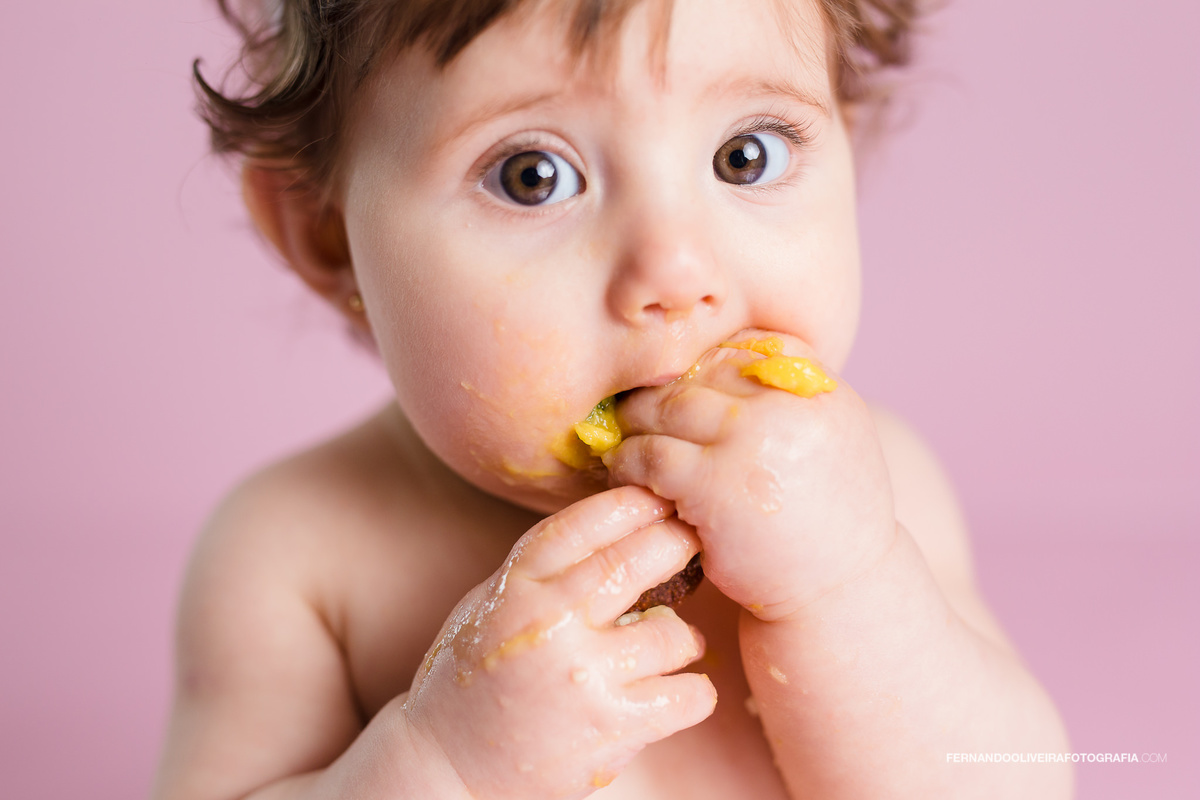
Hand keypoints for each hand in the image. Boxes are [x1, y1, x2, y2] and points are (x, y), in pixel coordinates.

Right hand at [402, 486, 714, 798]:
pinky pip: (689, 694)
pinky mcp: (610, 727)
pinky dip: (692, 691)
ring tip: (671, 644)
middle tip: (691, 546)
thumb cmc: (472, 679)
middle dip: (677, 544)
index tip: (660, 499)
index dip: (633, 502)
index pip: (587, 522)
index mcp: (517, 586)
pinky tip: (673, 690)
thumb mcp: (490, 604)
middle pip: (639, 559)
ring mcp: (584, 676)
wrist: (446, 767)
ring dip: (683, 637)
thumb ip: (544, 570)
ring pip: (675, 634)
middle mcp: (551, 623)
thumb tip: (618, 524)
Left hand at [605, 329, 895, 620]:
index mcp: (822, 392)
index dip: (709, 367)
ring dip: (637, 423)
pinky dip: (628, 460)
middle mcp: (789, 408)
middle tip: (638, 410)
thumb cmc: (828, 522)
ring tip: (624, 439)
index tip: (688, 388)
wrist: (839, 595)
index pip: (749, 348)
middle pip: (702, 374)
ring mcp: (751, 443)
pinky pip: (650, 456)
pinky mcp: (712, 485)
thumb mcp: (834, 443)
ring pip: (667, 409)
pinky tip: (623, 472)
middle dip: (665, 393)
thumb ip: (793, 401)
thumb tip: (726, 359)